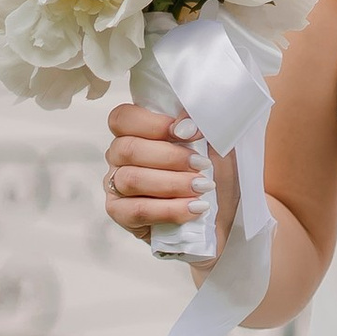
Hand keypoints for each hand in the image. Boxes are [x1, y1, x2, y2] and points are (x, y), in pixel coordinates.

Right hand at [103, 97, 233, 245]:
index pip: (123, 118)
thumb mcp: (213, 147)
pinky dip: (170, 209)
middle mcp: (120, 157)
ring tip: (201, 188)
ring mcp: (116, 186)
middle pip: (127, 149)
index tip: (189, 133)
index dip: (153, 123)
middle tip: (201, 165)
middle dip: (170, 157)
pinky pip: (137, 211)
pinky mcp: (121, 214)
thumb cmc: (212, 178)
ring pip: (131, 179)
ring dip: (172, 183)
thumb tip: (185, 123)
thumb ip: (199, 128)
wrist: (219, 217)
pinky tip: (193, 208)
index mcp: (136, 133)